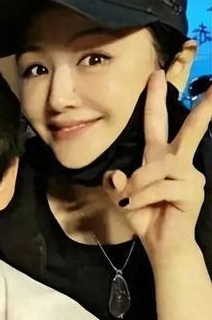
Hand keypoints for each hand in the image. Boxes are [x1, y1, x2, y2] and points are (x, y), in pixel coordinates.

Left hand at [103, 70, 211, 266]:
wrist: (161, 245)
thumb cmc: (143, 216)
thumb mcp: (121, 196)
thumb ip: (116, 183)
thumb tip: (116, 175)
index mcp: (159, 157)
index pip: (158, 123)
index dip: (156, 99)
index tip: (155, 74)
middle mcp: (177, 162)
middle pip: (189, 129)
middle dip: (202, 107)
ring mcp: (189, 176)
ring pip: (158, 166)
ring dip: (137, 184)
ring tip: (128, 200)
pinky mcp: (192, 191)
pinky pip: (158, 186)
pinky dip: (141, 196)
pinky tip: (135, 206)